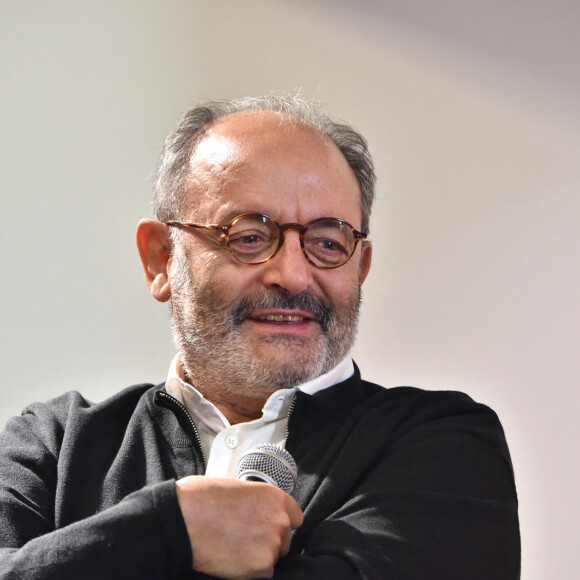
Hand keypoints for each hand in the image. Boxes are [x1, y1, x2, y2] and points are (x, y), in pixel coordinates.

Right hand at [175, 476, 302, 578]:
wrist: (186, 518)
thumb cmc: (204, 499)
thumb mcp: (239, 489)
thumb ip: (257, 502)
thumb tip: (257, 511)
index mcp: (275, 497)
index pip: (295, 517)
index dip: (280, 524)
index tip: (268, 527)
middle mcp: (279, 520)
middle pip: (284, 539)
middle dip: (268, 541)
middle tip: (244, 538)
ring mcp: (272, 544)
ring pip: (272, 557)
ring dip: (257, 556)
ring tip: (233, 546)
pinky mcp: (262, 566)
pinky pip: (262, 573)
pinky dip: (249, 570)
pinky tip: (232, 558)